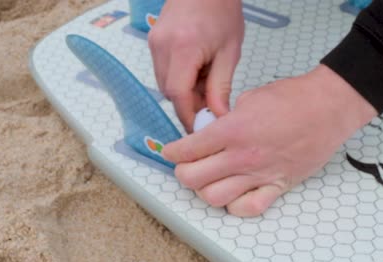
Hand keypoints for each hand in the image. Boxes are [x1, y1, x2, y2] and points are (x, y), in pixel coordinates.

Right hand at [148, 0, 243, 131]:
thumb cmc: (222, 11)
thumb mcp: (229, 52)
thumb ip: (220, 87)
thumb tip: (217, 115)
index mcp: (183, 48)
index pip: (178, 94)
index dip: (188, 116)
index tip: (200, 128)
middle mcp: (162, 46)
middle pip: (168, 91)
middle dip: (188, 103)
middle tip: (210, 103)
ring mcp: (154, 42)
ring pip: (164, 83)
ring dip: (183, 91)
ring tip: (205, 80)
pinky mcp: (153, 40)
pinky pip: (162, 70)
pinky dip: (178, 77)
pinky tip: (195, 69)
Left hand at [162, 65, 377, 216]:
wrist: (328, 107)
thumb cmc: (292, 98)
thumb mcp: (249, 98)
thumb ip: (226, 119)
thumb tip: (210, 132)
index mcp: (233, 130)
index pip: (188, 150)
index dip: (173, 152)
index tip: (171, 152)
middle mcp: (242, 156)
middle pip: (193, 178)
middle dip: (183, 173)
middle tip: (186, 165)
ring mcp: (261, 174)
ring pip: (215, 197)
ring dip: (205, 190)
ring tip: (209, 179)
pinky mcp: (278, 185)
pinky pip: (249, 208)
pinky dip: (235, 205)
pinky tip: (234, 192)